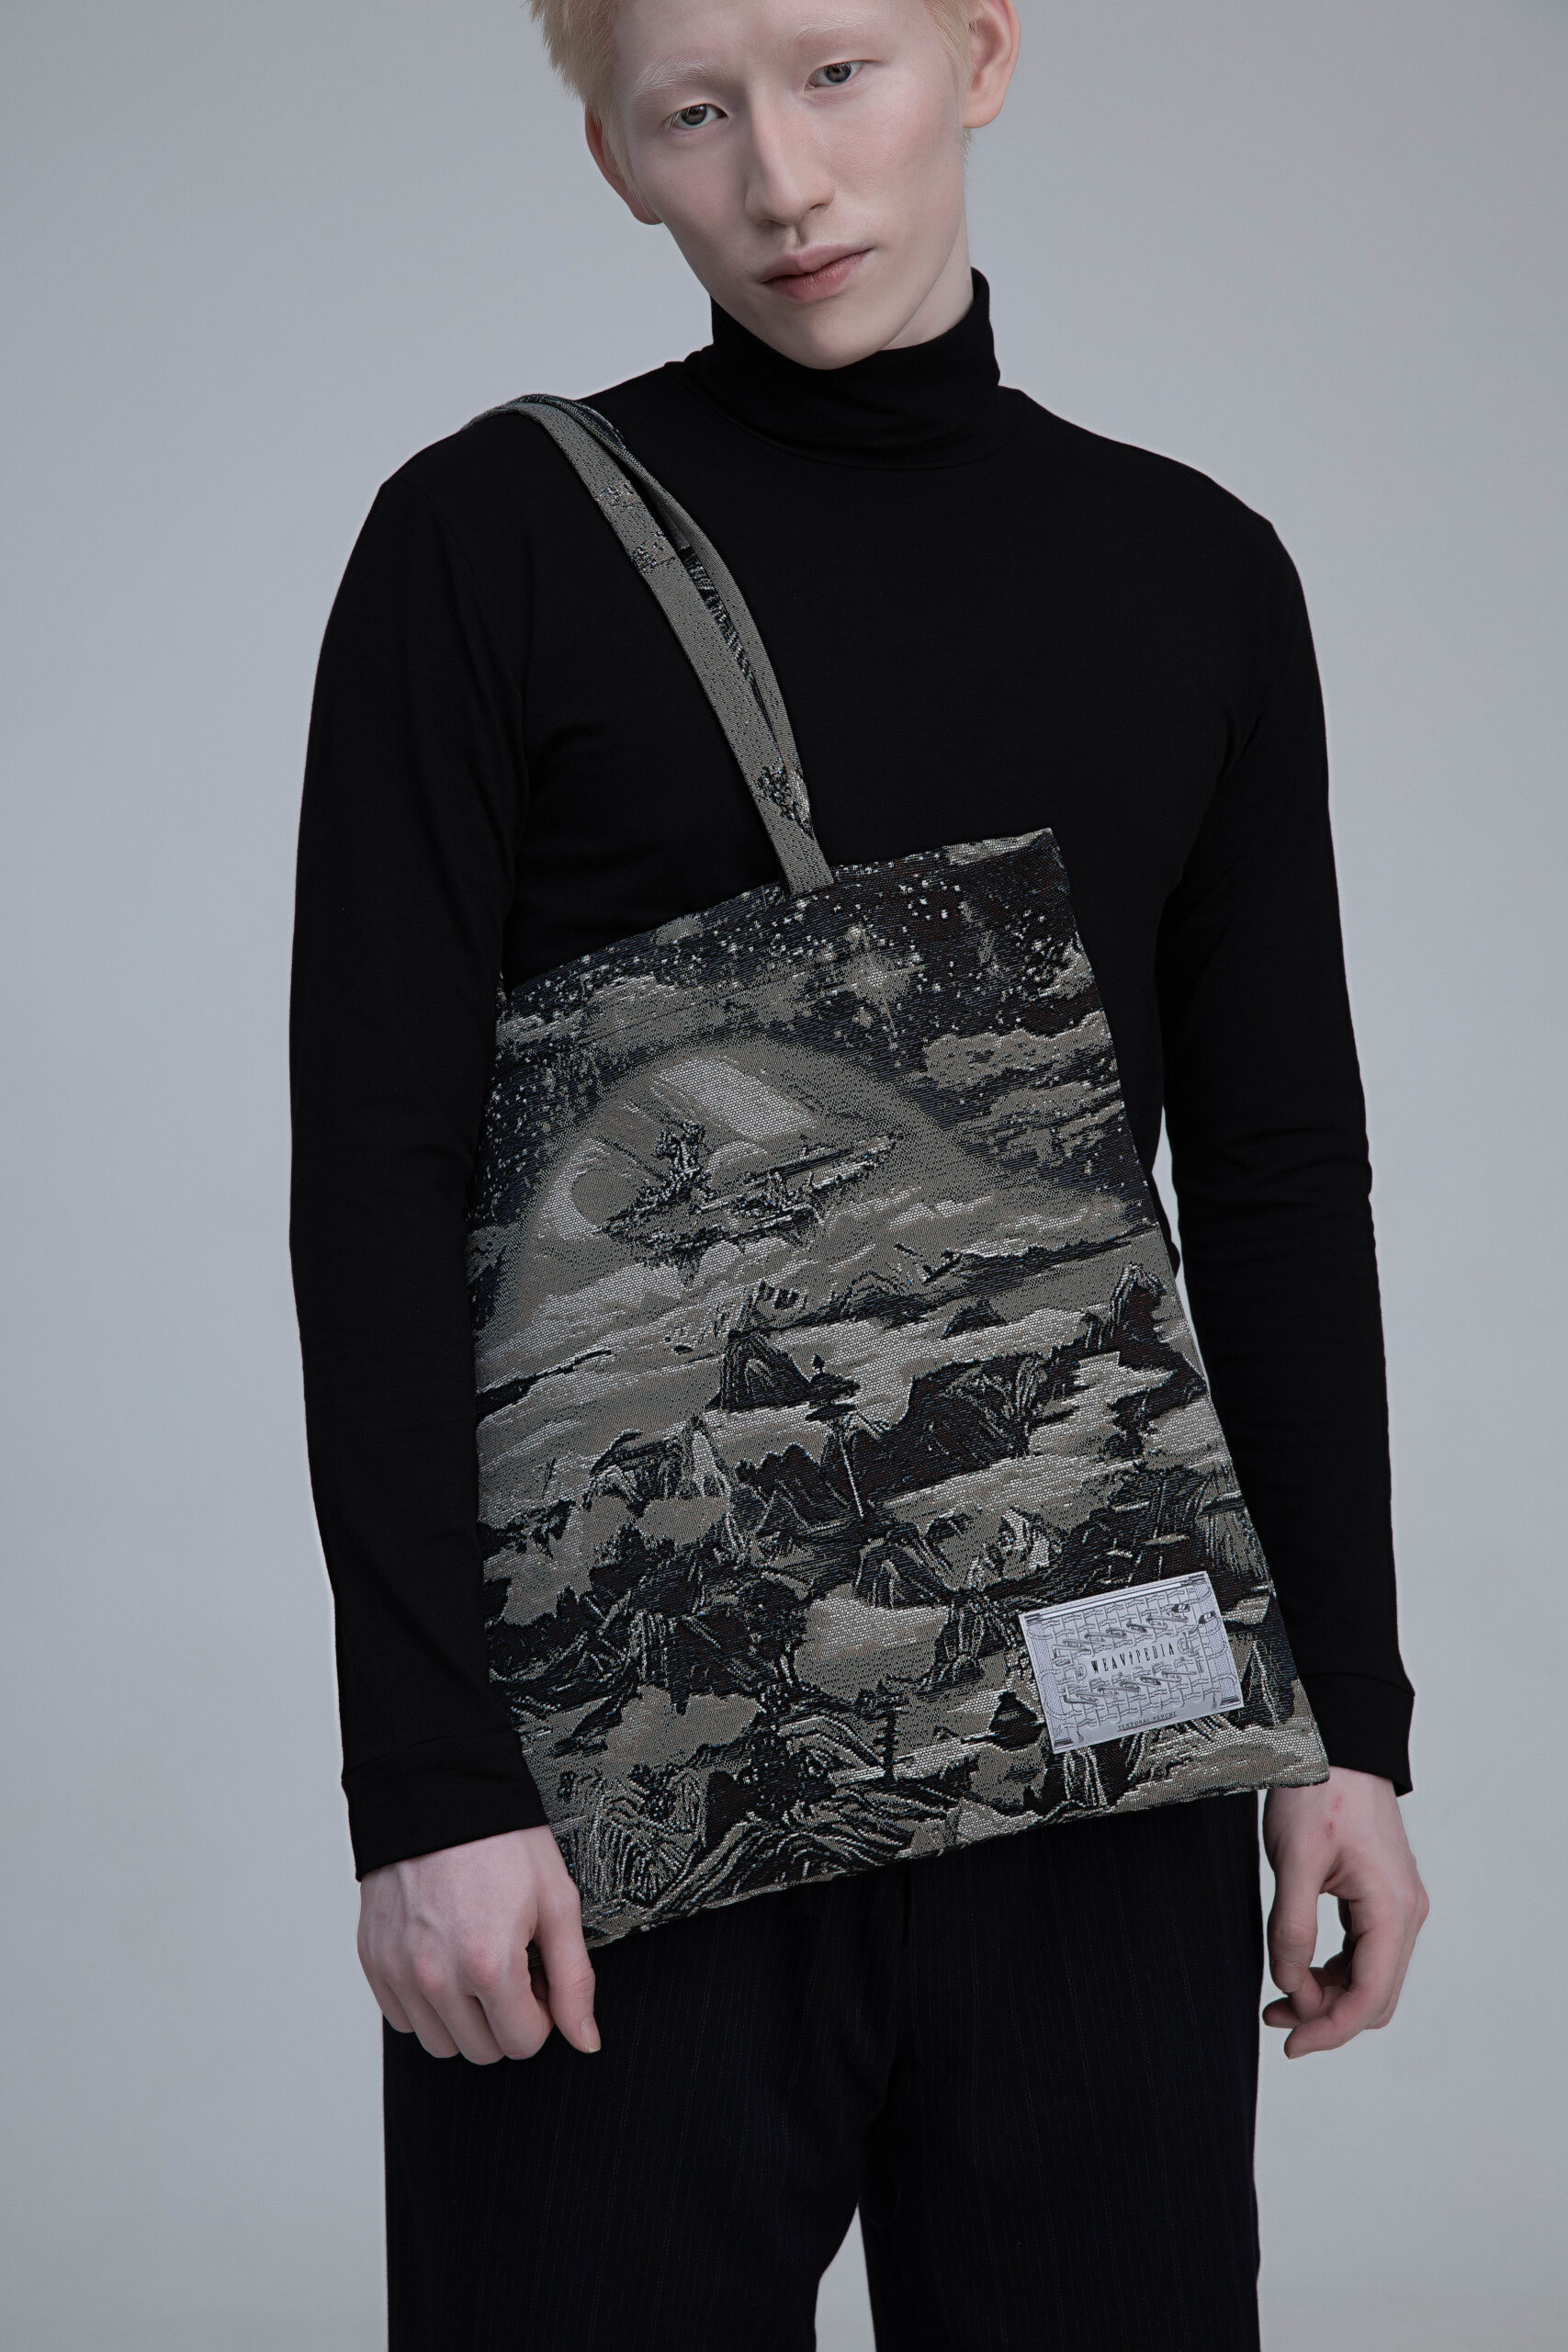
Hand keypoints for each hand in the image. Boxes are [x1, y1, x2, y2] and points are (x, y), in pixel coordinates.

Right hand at [358, 1824, 599, 2063]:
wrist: (438, 1790)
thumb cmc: (500, 1839)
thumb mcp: (557, 1900)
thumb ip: (574, 1979)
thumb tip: (586, 2040)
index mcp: (488, 1964)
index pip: (523, 2043)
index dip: (542, 2012)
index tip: (538, 1975)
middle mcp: (436, 1977)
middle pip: (483, 2051)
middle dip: (506, 2019)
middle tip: (511, 1966)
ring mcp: (399, 1971)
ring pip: (440, 2043)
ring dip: (465, 2018)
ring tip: (476, 1963)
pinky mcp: (374, 1960)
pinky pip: (402, 2018)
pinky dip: (426, 2003)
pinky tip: (445, 1959)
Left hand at [1261, 1765, 1427, 2056]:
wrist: (1335, 1746)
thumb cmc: (1318, 1792)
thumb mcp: (1293, 1861)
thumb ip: (1291, 1928)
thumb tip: (1290, 1984)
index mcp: (1391, 1909)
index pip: (1369, 1998)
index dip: (1329, 2030)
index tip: (1291, 2043)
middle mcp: (1405, 1913)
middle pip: (1374, 1996)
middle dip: (1326, 2016)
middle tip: (1275, 2018)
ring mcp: (1397, 1905)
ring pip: (1370, 1977)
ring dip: (1328, 1994)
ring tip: (1280, 1997)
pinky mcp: (1382, 1896)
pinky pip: (1364, 1952)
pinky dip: (1334, 1969)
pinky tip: (1300, 1968)